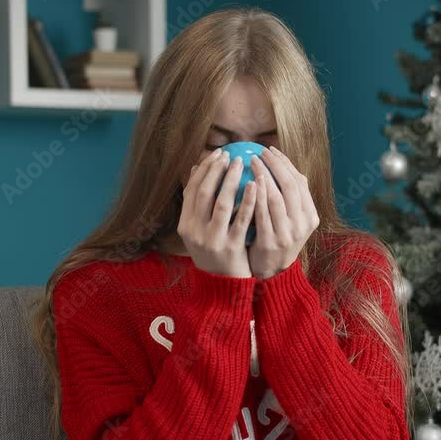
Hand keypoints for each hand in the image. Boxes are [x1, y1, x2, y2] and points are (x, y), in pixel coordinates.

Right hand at [177, 148, 257, 277]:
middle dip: (216, 170)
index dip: (203, 170)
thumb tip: (195, 169)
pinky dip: (247, 200)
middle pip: (204, 193)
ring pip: (222, 204)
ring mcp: (213, 240)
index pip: (191, 190)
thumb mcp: (199, 230)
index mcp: (185, 225)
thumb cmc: (215, 251)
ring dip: (231, 180)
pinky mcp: (231, 247)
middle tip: (229, 155)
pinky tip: (255, 186)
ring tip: (242, 164)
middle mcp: (195, 232)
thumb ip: (197, 204)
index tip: (217, 154)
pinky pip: (241, 220)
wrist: (223, 285)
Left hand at [248, 146, 318, 278]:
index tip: (271, 150)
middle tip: (259, 152)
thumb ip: (290, 198)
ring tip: (251, 162)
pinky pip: (262, 214)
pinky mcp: (271, 242)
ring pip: (277, 198)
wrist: (271, 272)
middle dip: (275, 166)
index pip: (300, 182)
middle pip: (290, 187)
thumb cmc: (277, 238)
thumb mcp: (291, 220)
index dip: (285, 163)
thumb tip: (283, 166)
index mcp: (310, 216)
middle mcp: (302, 224)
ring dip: (264, 177)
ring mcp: (287, 234)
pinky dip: (255, 196)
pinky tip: (246, 183)